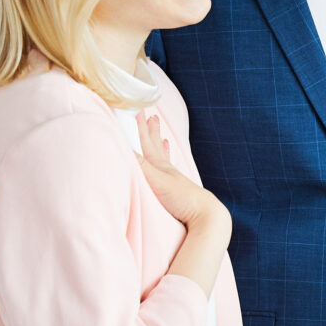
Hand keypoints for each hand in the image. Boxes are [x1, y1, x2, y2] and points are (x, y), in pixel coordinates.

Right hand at [135, 113, 227, 234]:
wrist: (206, 216)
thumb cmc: (182, 198)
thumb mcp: (155, 181)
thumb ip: (139, 165)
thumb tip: (119, 146)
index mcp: (159, 165)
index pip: (146, 142)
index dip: (139, 126)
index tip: (137, 109)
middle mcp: (167, 170)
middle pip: (155, 146)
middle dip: (151, 131)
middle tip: (151, 116)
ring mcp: (173, 181)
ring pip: (164, 158)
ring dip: (160, 146)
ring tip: (162, 137)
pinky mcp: (178, 193)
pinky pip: (170, 173)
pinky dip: (168, 166)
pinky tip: (170, 168)